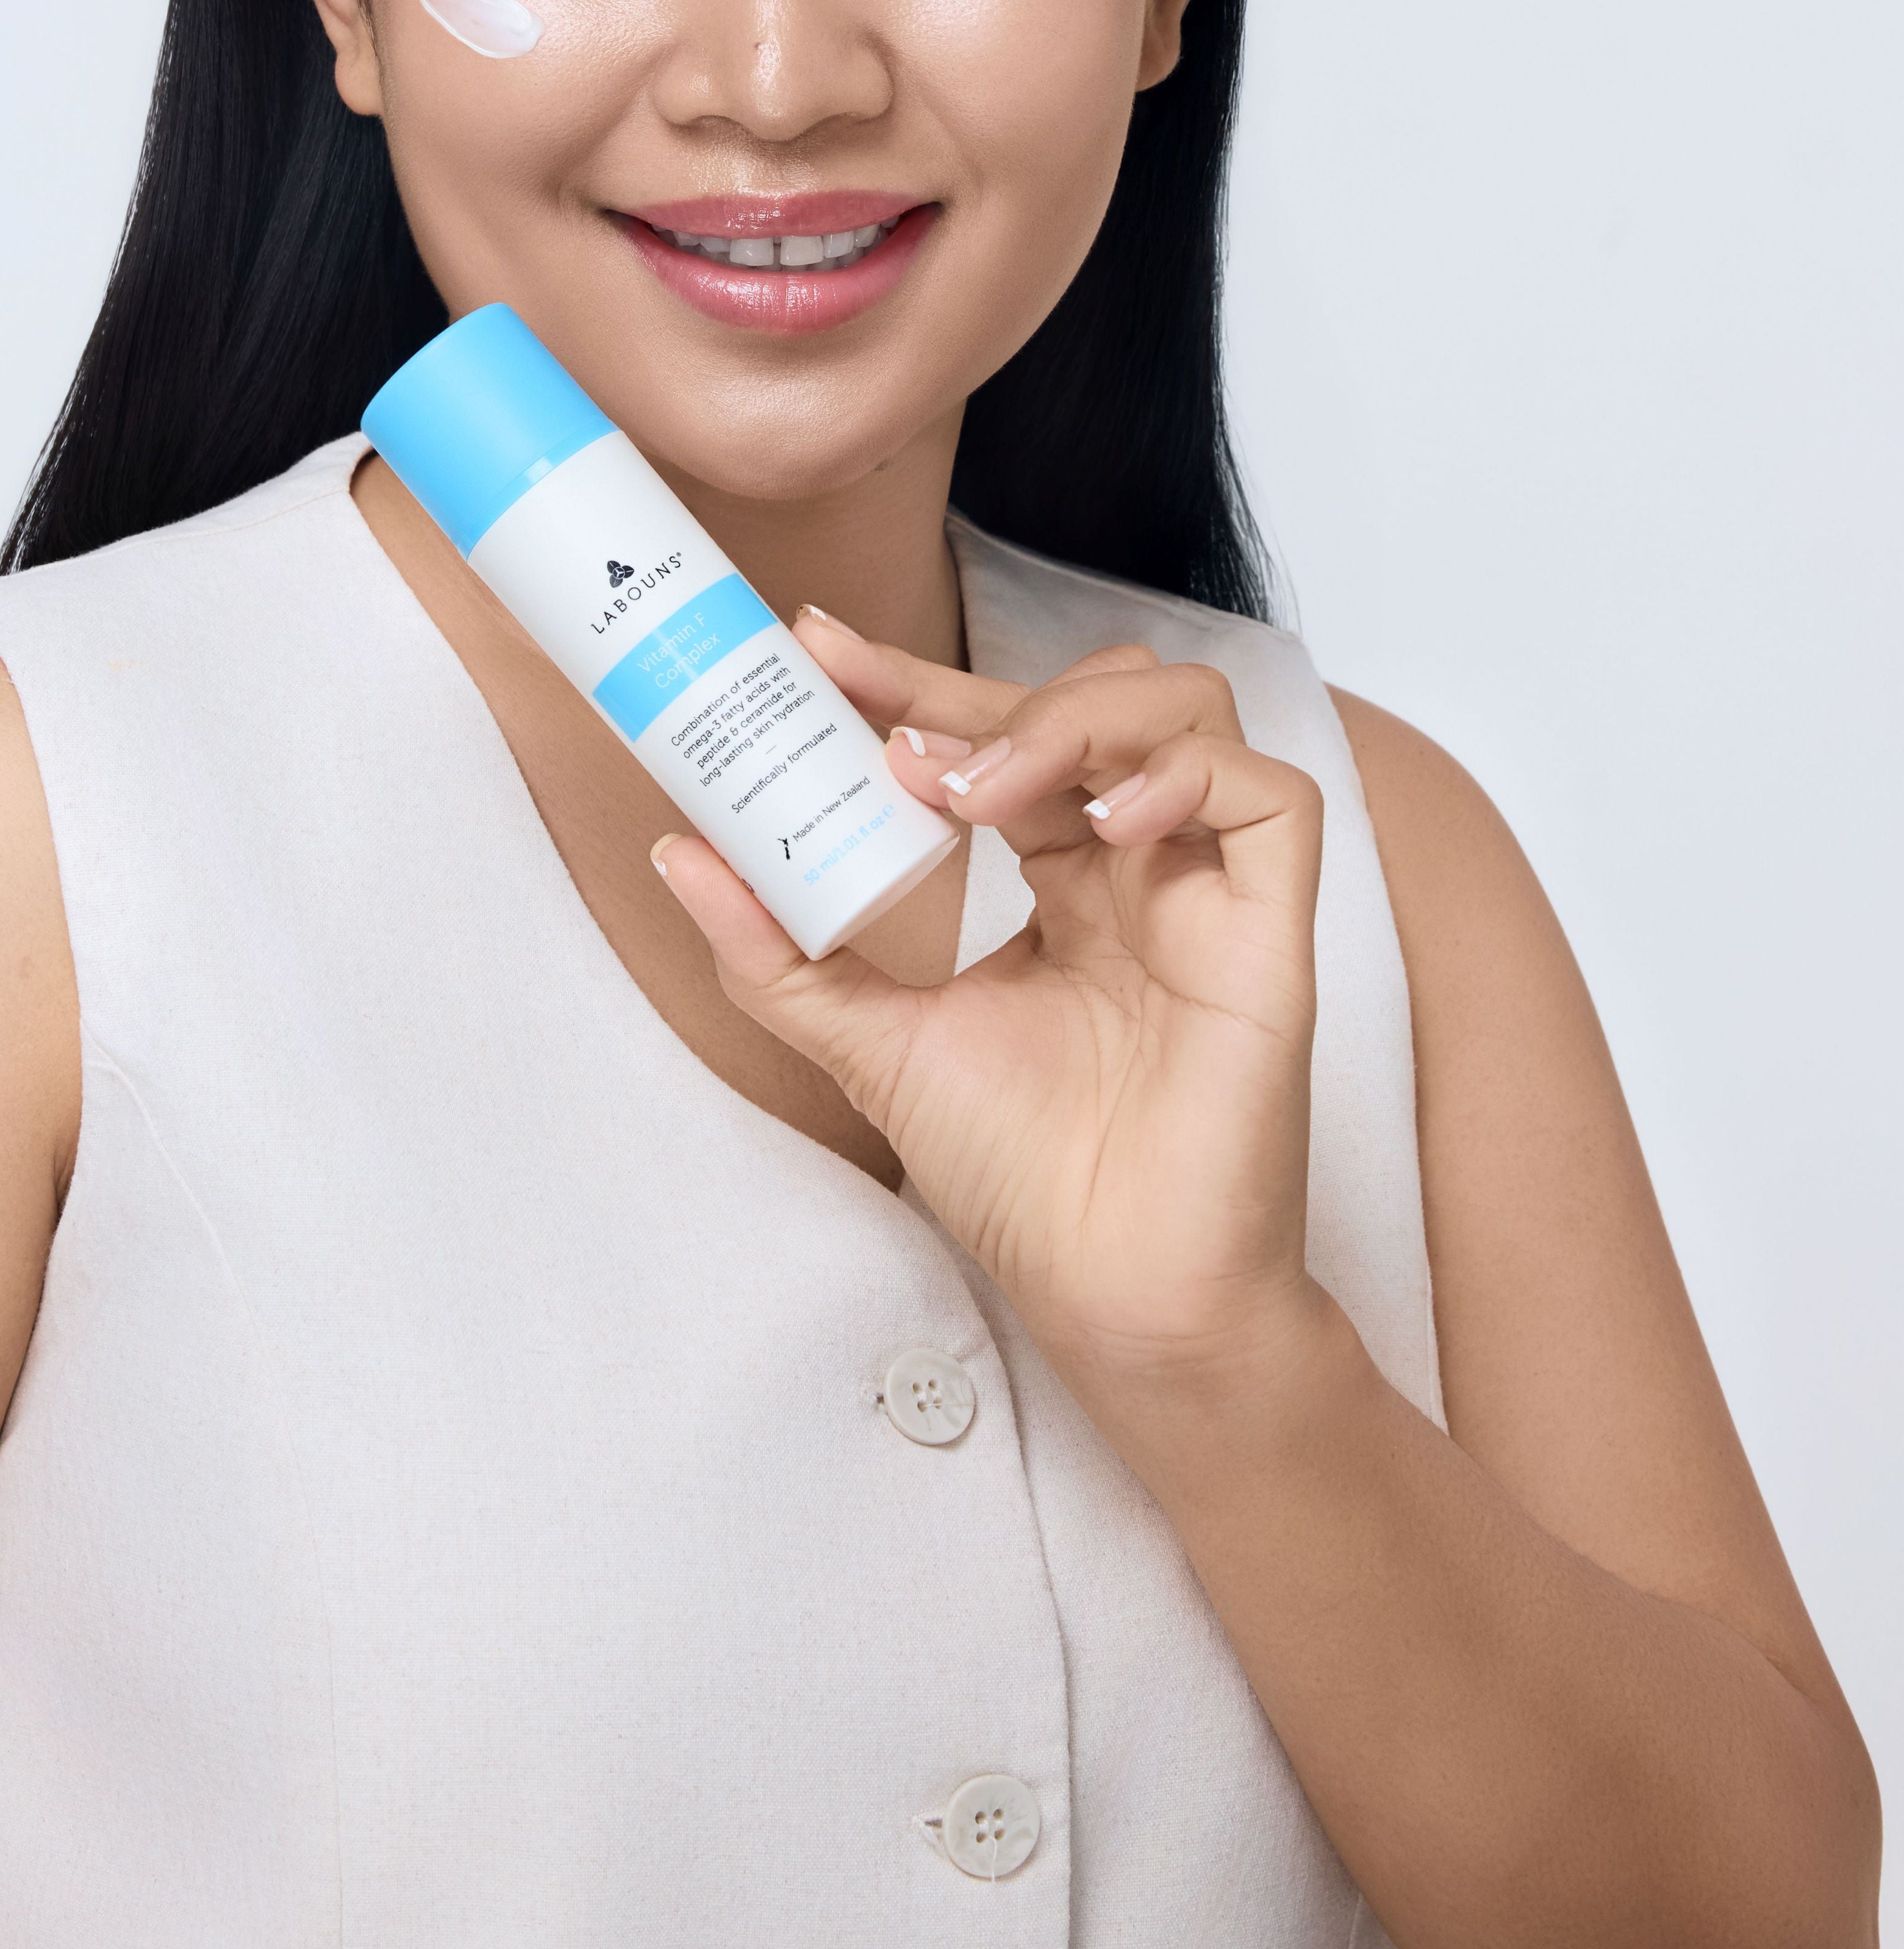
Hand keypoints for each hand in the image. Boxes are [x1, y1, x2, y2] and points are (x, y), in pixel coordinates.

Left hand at [652, 613, 1326, 1432]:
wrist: (1117, 1299)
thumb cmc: (1026, 1183)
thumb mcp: (871, 1046)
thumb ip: (778, 955)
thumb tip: (676, 851)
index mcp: (1061, 882)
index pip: (994, 737)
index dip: (913, 681)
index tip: (817, 650)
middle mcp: (1138, 868)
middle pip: (1085, 699)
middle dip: (975, 689)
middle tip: (879, 718)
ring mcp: (1208, 892)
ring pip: (1188, 710)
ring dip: (1076, 718)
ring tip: (982, 791)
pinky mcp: (1272, 931)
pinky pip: (1270, 796)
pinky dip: (1188, 777)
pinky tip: (1105, 826)